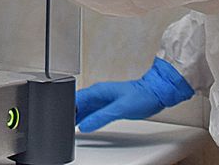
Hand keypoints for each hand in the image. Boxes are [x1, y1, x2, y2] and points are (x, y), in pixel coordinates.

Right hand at [75, 58, 193, 132]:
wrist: (156, 94)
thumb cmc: (142, 95)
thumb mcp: (120, 109)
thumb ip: (101, 117)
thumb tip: (85, 125)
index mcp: (98, 90)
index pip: (76, 99)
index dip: (67, 108)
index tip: (62, 118)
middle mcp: (99, 94)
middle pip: (78, 104)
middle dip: (71, 113)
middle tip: (65, 125)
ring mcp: (104, 100)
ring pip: (85, 109)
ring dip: (79, 116)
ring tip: (72, 127)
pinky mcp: (109, 106)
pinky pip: (93, 112)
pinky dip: (87, 118)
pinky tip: (85, 125)